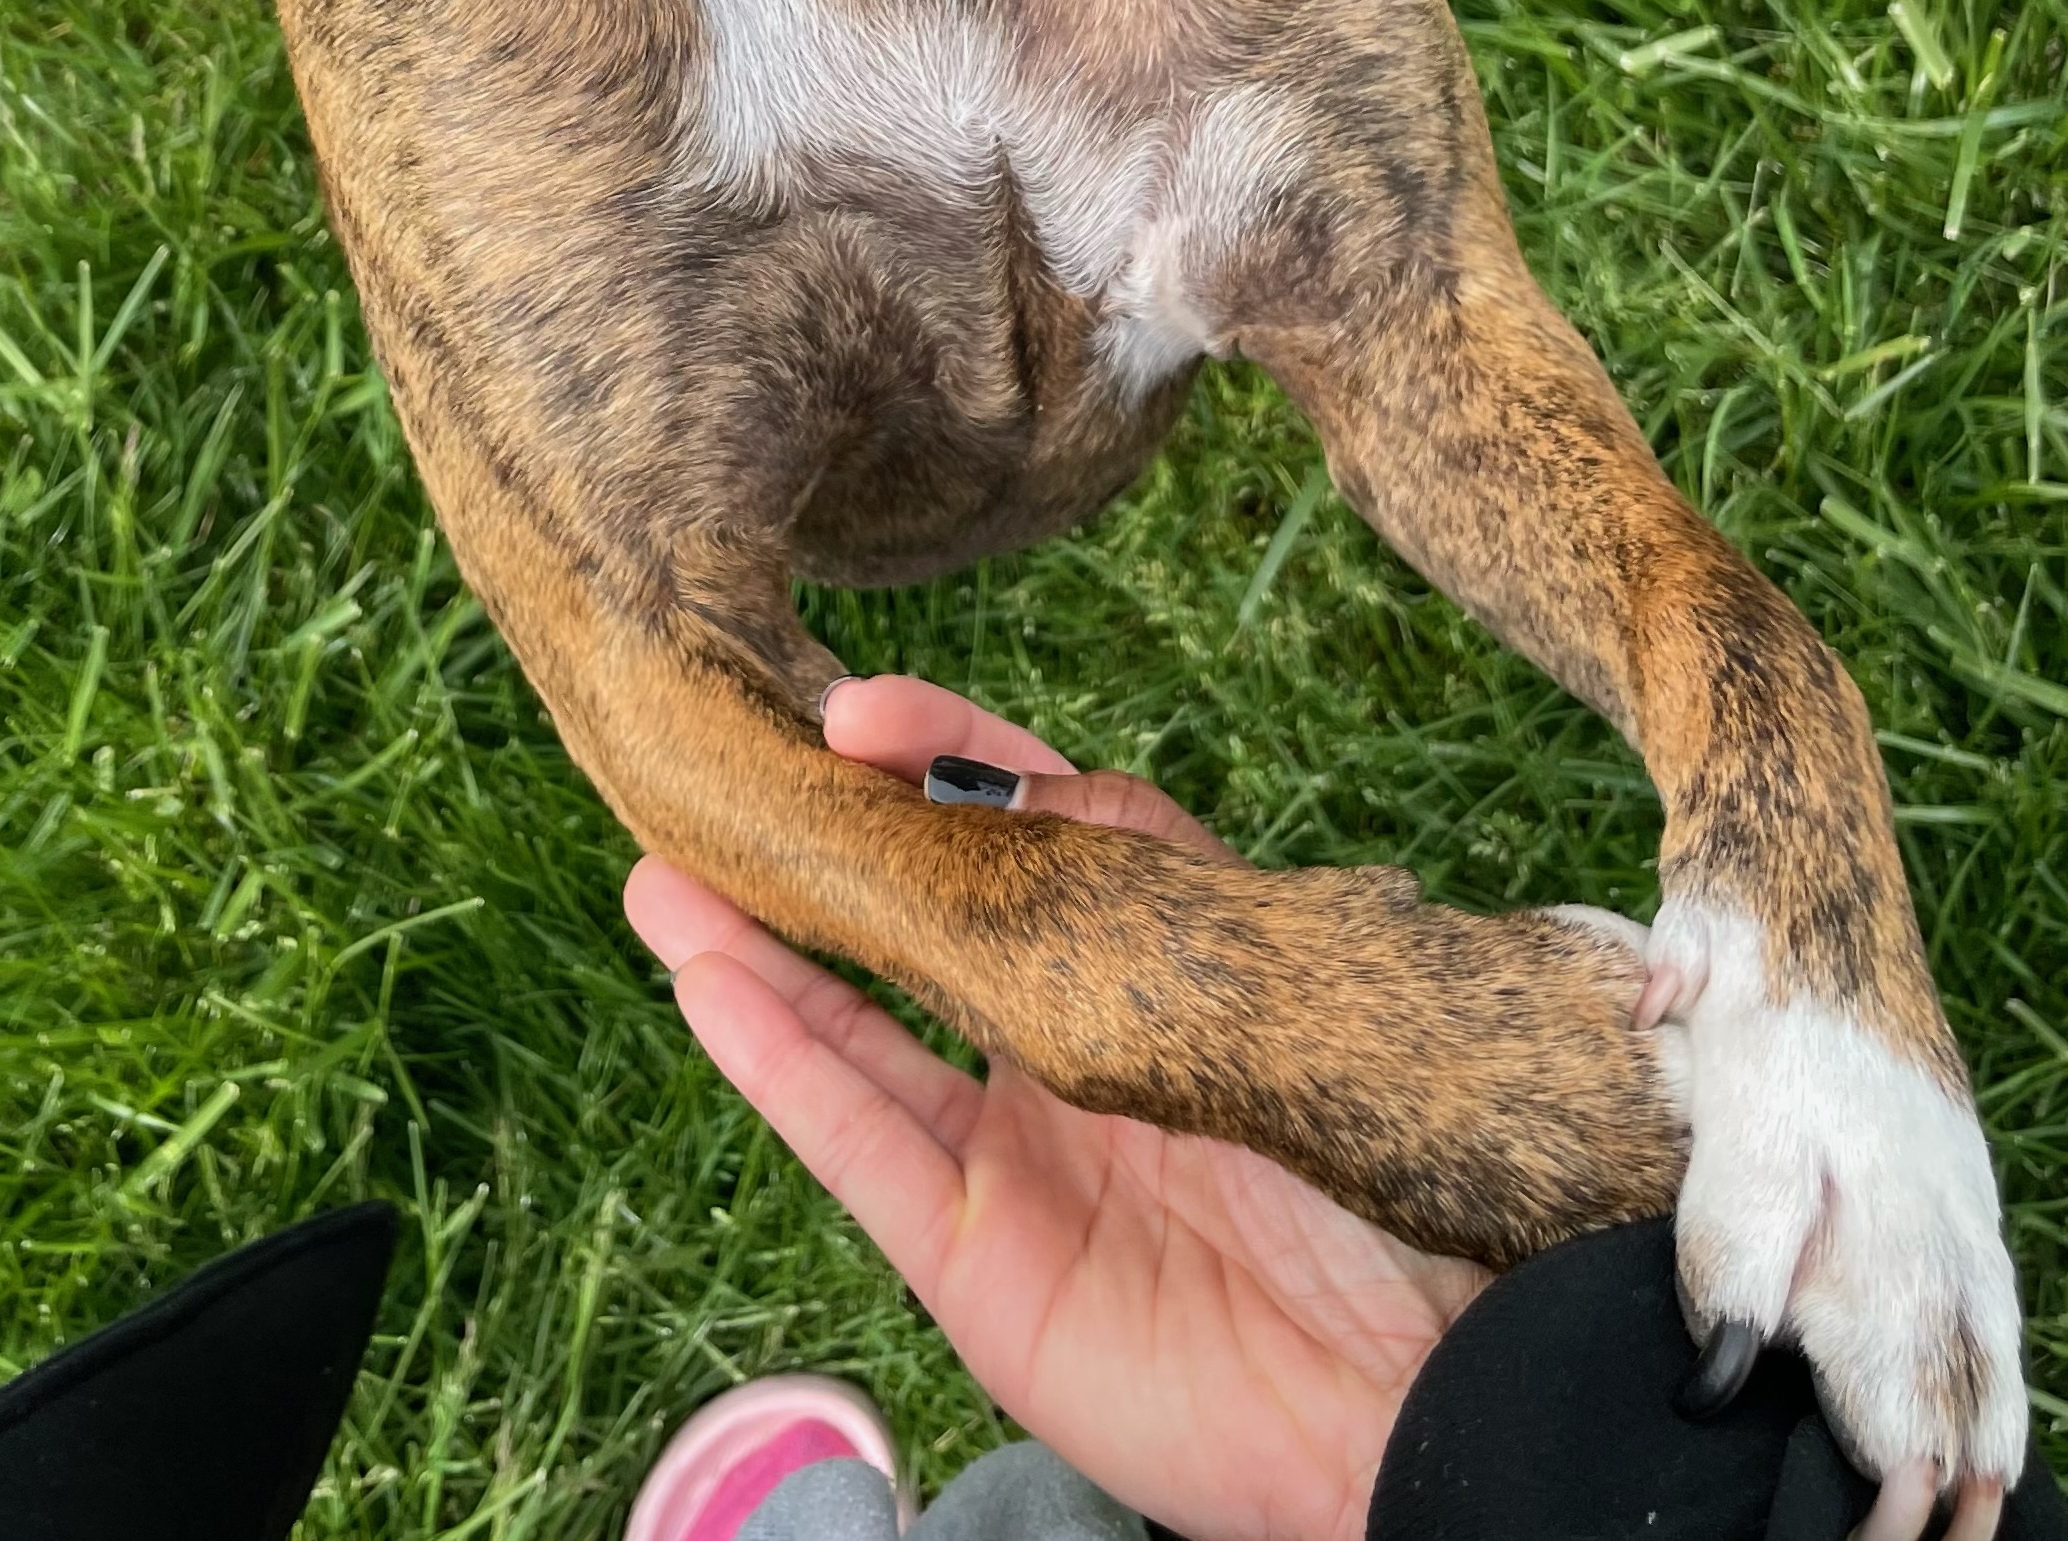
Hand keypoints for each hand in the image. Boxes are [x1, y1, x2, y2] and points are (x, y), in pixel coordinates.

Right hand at [623, 675, 1489, 1540]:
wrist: (1407, 1358)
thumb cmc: (1361, 1152)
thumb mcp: (1241, 971)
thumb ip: (1128, 870)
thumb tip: (1015, 771)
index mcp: (1135, 966)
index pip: (1011, 832)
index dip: (934, 764)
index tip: (856, 708)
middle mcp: (1055, 1049)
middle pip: (906, 929)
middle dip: (810, 857)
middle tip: (716, 782)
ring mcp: (1007, 1153)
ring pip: (851, 1029)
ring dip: (752, 954)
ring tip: (660, 874)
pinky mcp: (973, 1257)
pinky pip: (858, 1142)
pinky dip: (780, 1064)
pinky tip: (710, 986)